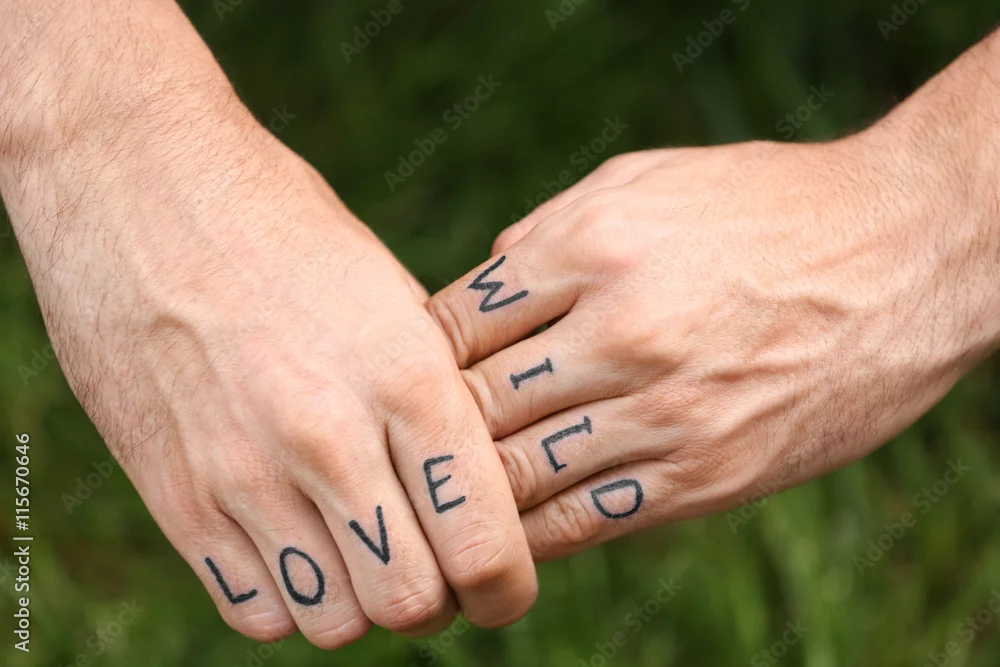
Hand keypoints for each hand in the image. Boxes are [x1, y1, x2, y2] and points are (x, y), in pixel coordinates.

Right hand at [1, 0, 534, 648]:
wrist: (141, 185)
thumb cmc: (288, 234)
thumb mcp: (394, 298)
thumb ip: (438, 402)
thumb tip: (479, 492)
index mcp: (407, 377)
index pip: (483, 544)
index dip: (506, 587)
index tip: (500, 585)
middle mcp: (328, 437)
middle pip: (412, 604)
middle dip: (435, 598)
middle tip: (429, 560)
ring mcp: (243, 473)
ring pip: (335, 623)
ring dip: (360, 601)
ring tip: (357, 546)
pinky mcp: (175, 494)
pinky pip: (255, 611)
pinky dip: (289, 598)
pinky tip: (295, 541)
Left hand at [427, 123, 998, 559]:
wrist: (904, 254)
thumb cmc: (762, 207)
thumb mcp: (642, 181)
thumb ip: (548, 234)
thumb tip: (475, 289)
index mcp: (593, 244)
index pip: (454, 324)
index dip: (414, 360)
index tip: (406, 380)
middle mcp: (622, 329)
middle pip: (473, 404)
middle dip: (428, 432)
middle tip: (402, 449)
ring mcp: (667, 409)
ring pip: (518, 473)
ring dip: (469, 493)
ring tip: (436, 501)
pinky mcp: (709, 472)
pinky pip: (588, 519)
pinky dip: (532, 533)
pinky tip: (505, 532)